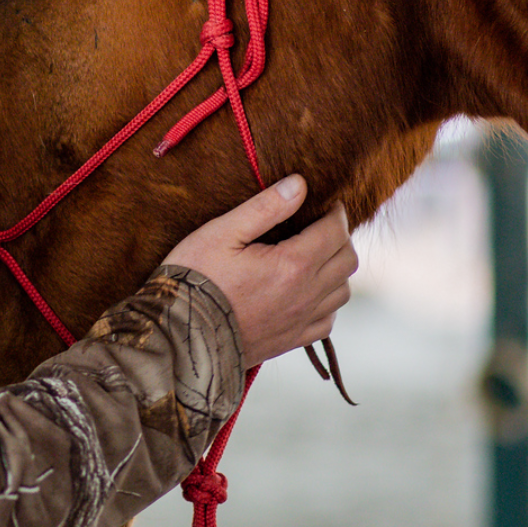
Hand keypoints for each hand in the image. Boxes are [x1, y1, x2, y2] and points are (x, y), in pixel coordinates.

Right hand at [162, 175, 355, 368]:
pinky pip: (328, 322)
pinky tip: (308, 292)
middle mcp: (305, 295)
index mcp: (292, 265)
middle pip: (347, 261)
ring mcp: (299, 321)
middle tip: (321, 225)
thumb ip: (265, 207)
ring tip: (316, 256)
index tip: (327, 203)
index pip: (335, 232)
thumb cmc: (196, 278)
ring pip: (343, 292)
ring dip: (337, 270)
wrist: (180, 335)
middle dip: (340, 237)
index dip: (336, 213)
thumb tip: (299, 185)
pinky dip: (327, 302)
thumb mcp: (223, 232)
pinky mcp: (290, 341)